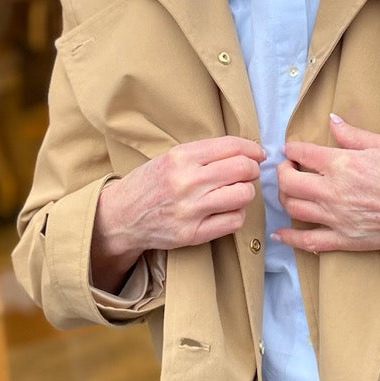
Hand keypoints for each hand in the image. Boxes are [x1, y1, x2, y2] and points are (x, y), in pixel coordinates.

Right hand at [91, 137, 263, 289]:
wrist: (121, 216)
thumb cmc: (150, 183)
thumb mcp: (171, 157)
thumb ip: (205, 153)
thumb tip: (248, 152)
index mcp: (181, 157)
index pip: (232, 146)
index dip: (252, 149)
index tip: (258, 154)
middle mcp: (187, 181)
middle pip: (243, 169)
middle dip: (252, 170)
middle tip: (248, 174)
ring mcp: (190, 210)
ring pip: (243, 195)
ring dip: (246, 192)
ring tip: (235, 192)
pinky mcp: (193, 234)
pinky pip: (234, 221)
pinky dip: (237, 214)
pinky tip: (226, 210)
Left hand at [273, 114, 379, 253]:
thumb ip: (352, 134)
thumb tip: (332, 120)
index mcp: (341, 163)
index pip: (302, 153)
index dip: (291, 149)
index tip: (290, 149)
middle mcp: (333, 191)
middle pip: (288, 182)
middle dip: (281, 172)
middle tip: (287, 168)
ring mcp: (336, 217)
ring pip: (293, 208)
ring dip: (284, 198)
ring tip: (289, 191)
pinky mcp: (344, 239)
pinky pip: (309, 241)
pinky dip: (290, 238)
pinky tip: (280, 234)